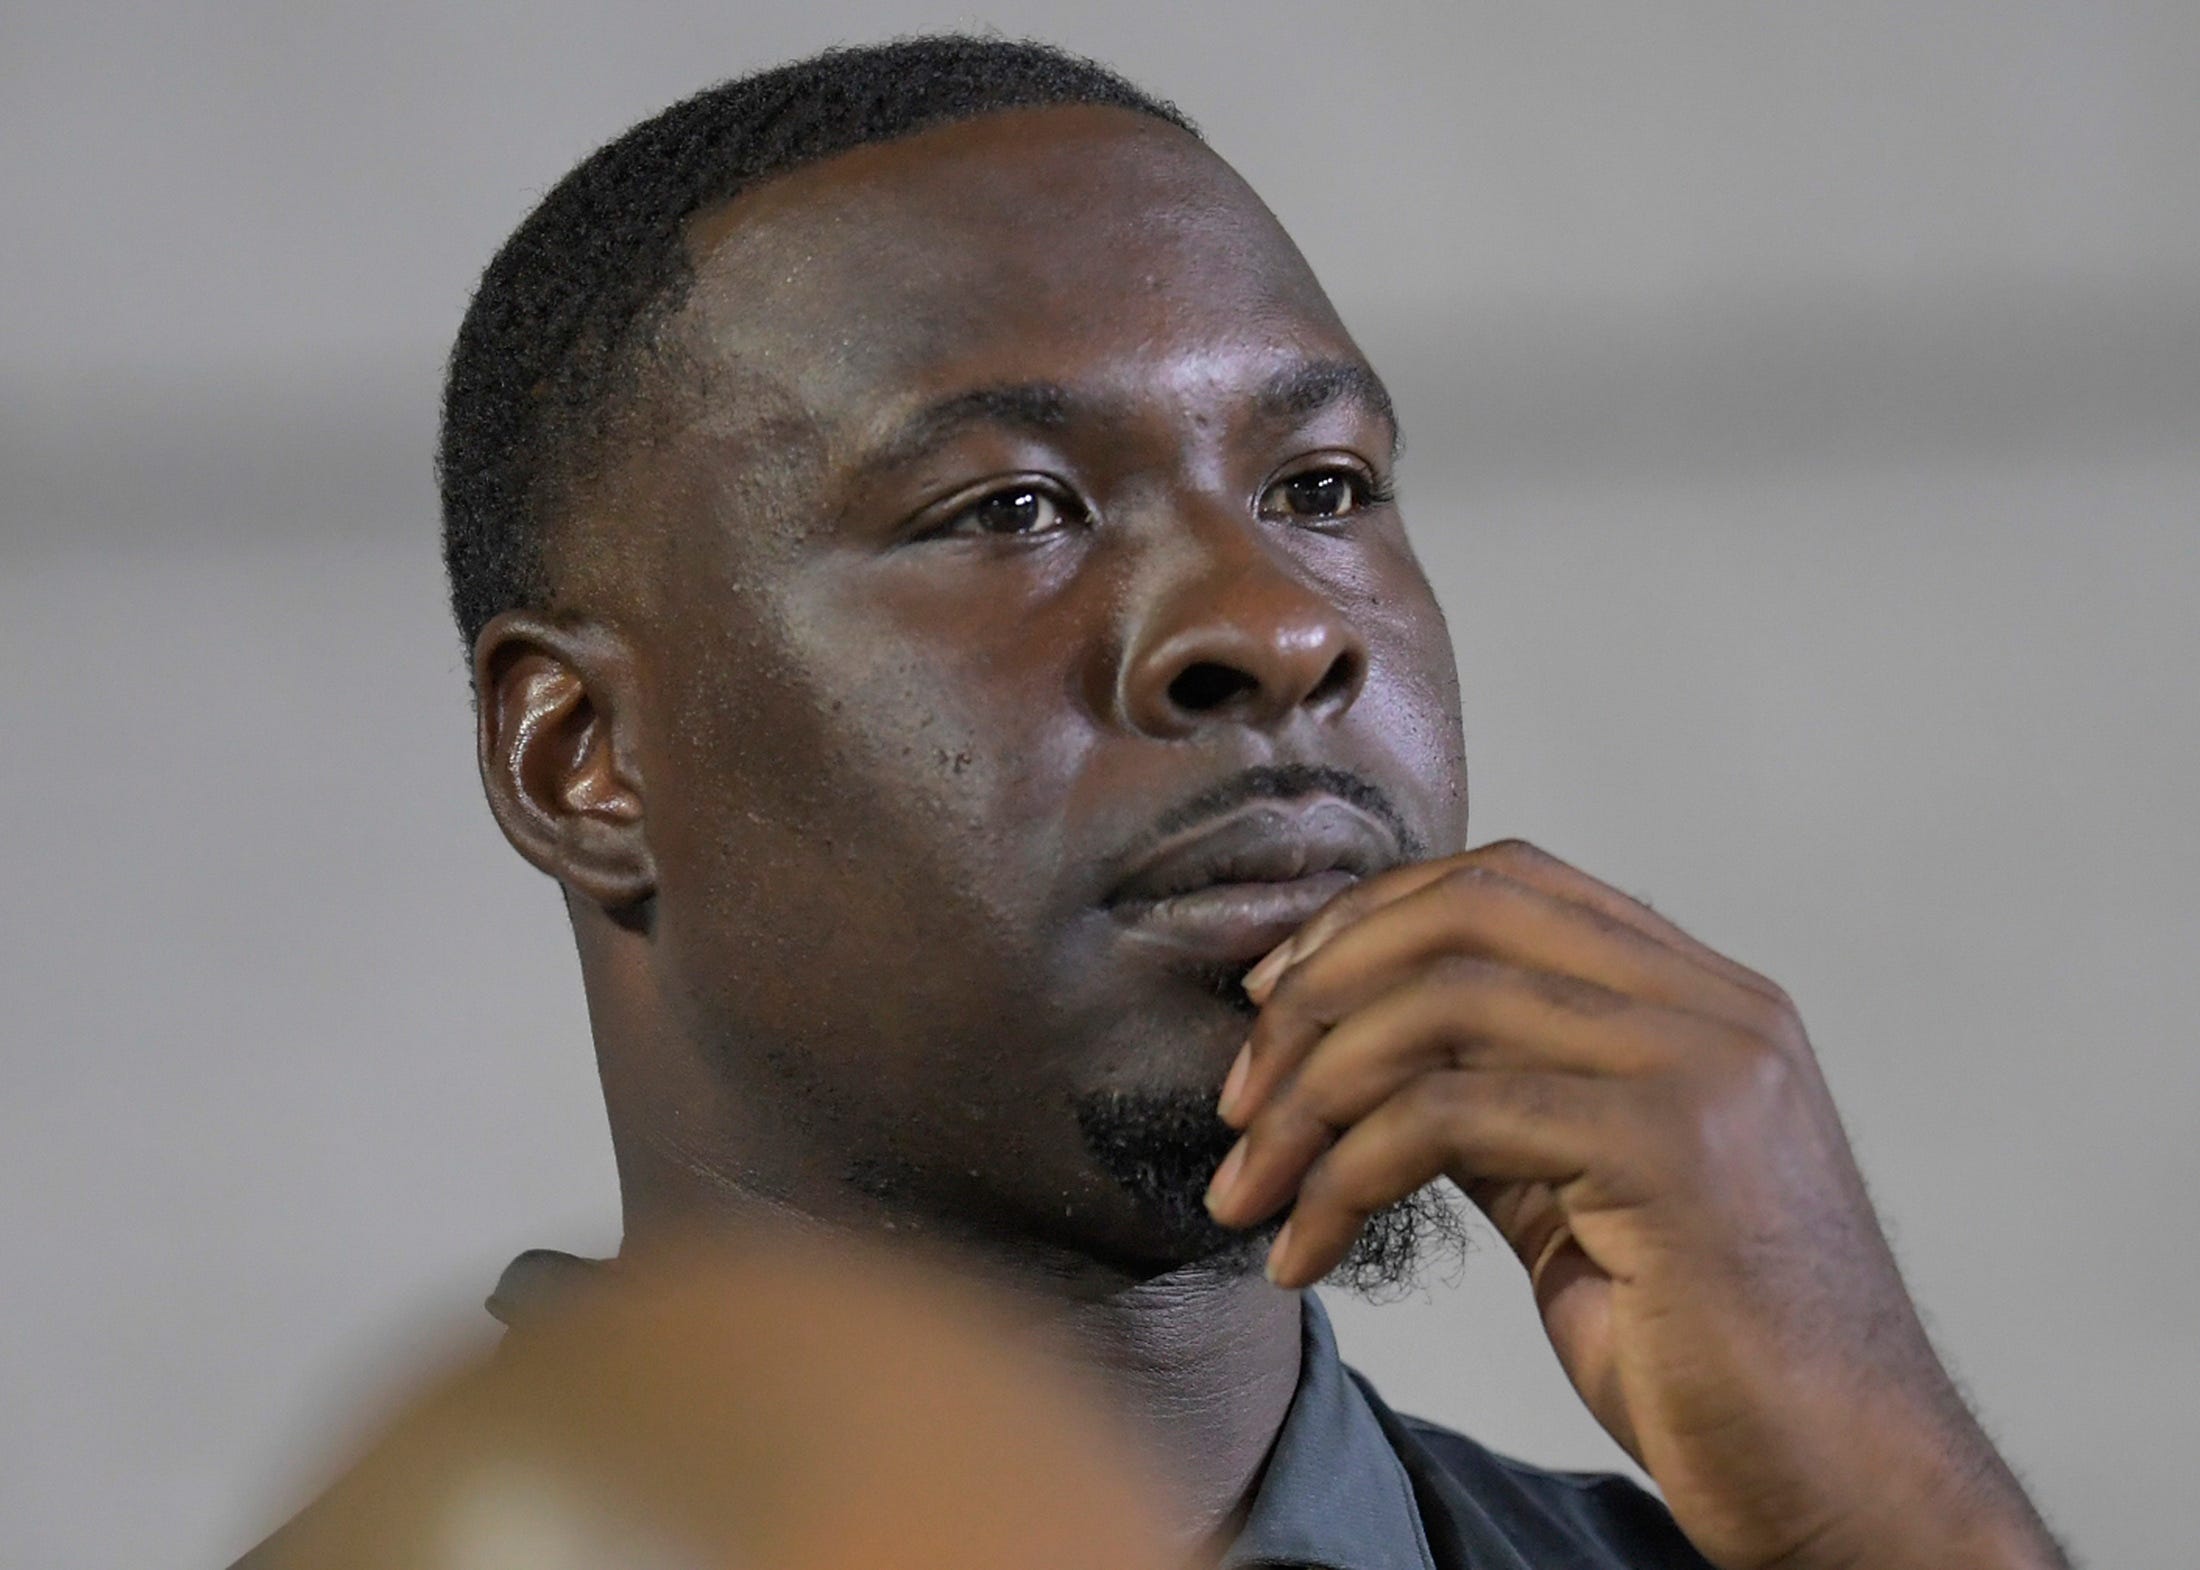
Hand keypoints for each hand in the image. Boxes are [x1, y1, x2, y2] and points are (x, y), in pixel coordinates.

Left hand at [1202, 840, 2063, 1569]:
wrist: (1852, 1485)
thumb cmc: (1714, 1359)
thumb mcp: (1581, 1199)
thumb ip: (1498, 1108)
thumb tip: (1362, 1059)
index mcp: (1703, 999)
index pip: (1506, 883)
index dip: (1368, 920)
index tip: (1271, 1000)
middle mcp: (1712, 1007)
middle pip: (1465, 908)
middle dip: (1320, 989)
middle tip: (1238, 1098)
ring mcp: (1701, 1066)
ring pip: (1441, 1003)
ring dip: (1308, 1095)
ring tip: (1248, 1188)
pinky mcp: (1669, 1149)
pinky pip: (1447, 1116)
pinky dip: (1344, 1176)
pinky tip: (1306, 1253)